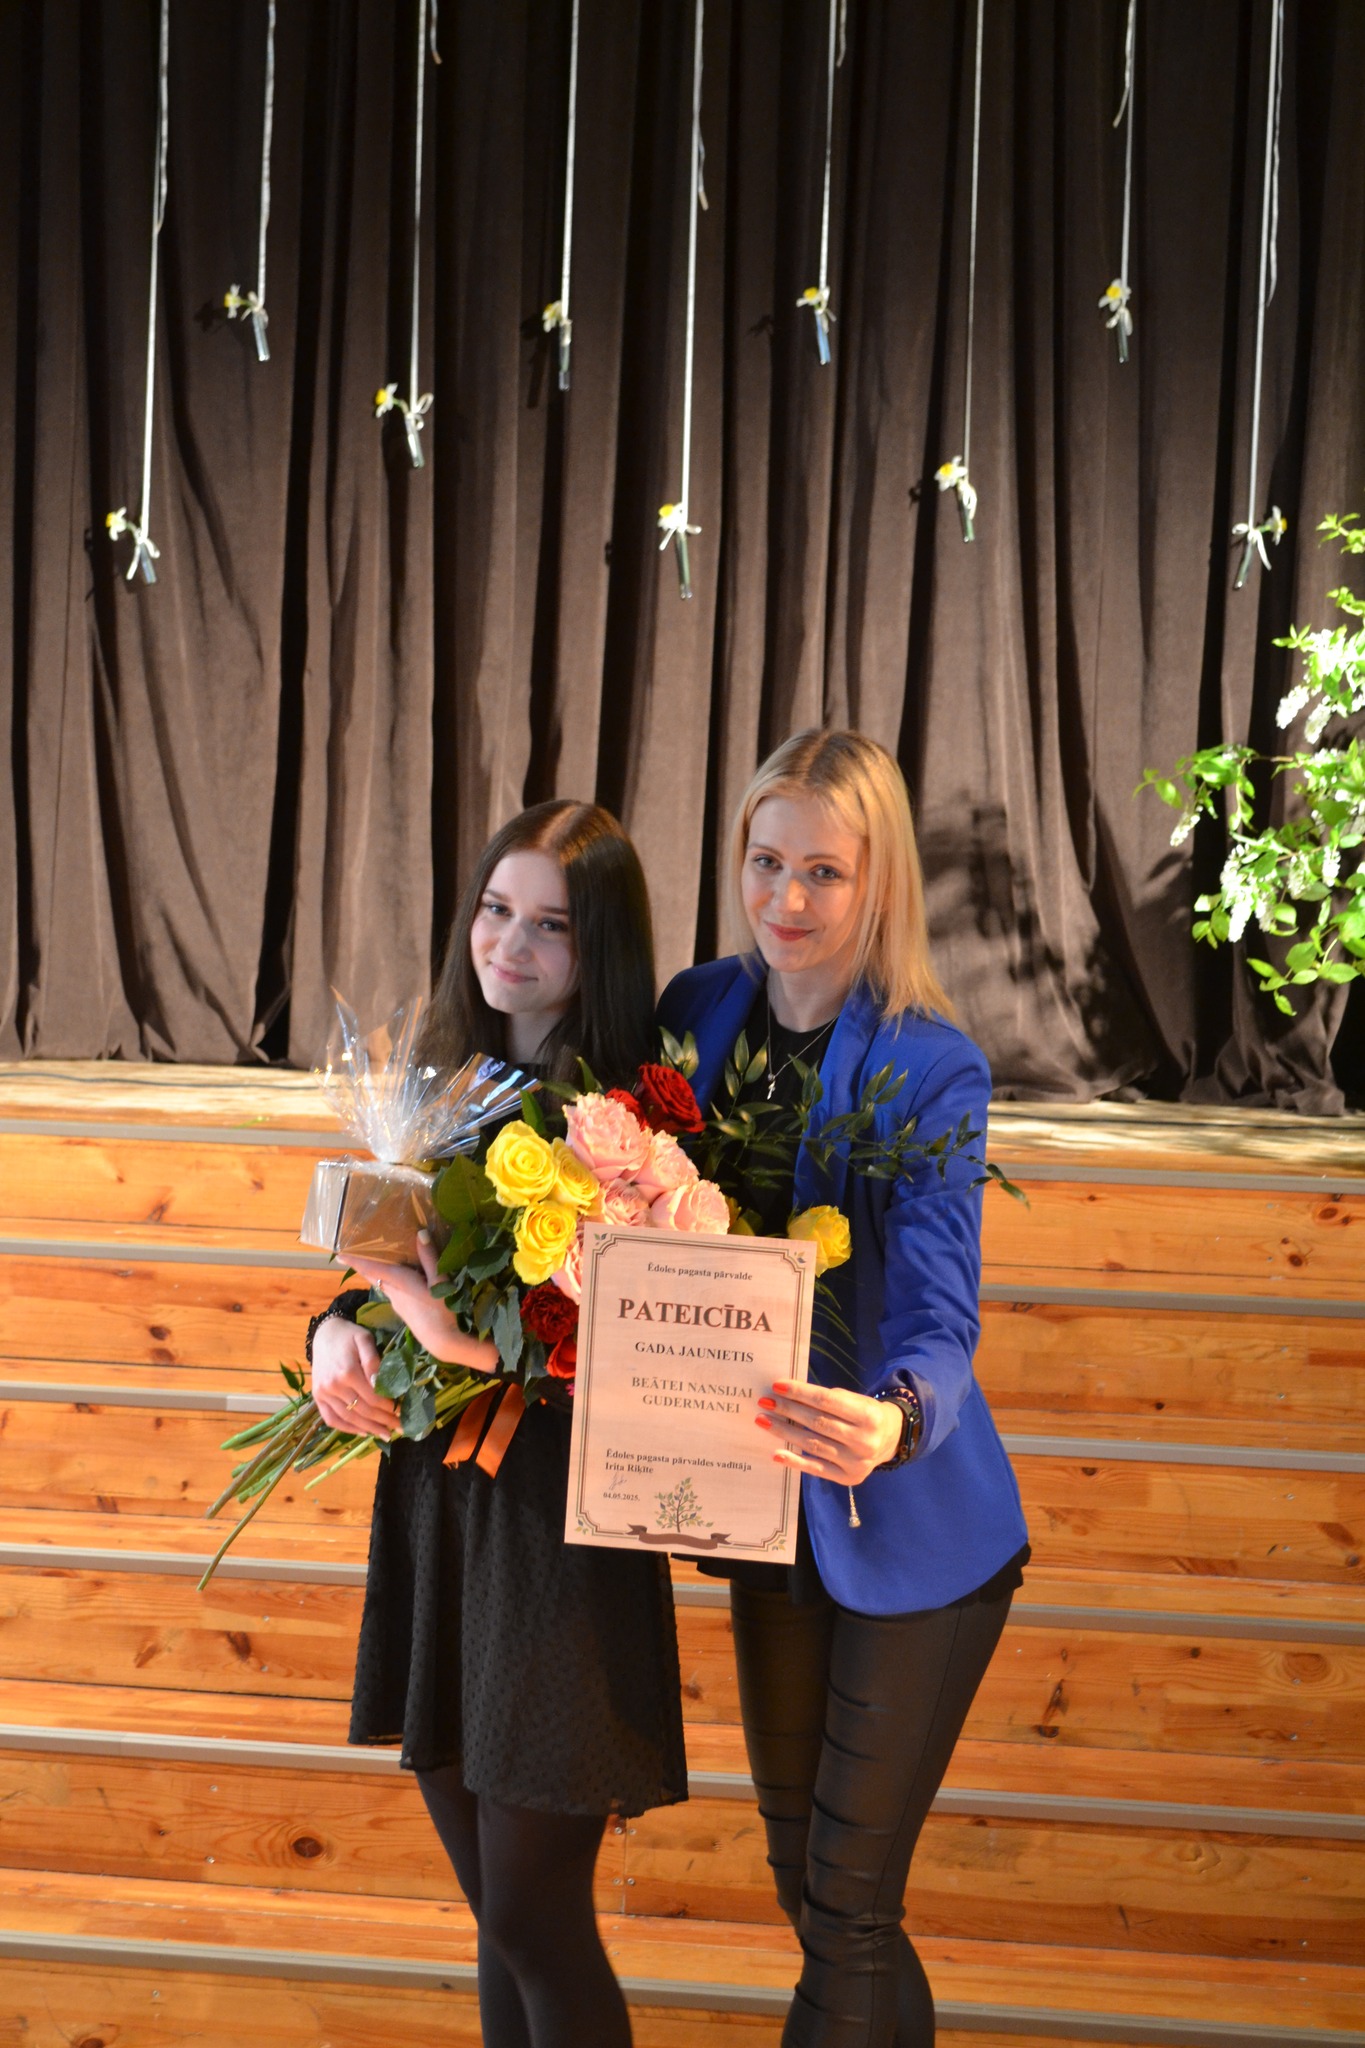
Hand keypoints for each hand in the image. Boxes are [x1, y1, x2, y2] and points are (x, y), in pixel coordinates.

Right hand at [310, 1314, 395, 1439]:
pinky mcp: (317, 1397)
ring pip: (348, 1418)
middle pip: (362, 1410)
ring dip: (369, 1429)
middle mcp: (333, 1385)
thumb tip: (380, 1384)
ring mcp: (323, 1393)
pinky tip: (363, 1432)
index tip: (401, 1412)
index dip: (388, 1408)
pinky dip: (347, 1429)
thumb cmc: (349, 1335)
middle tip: (399, 1427)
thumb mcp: (365, 1340)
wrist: (324, 1333)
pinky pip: (331, 1419)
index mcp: (347, 1372)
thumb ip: (373, 1361)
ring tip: (385, 1434)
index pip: (372, 1397)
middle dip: (383, 1421)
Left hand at [347, 1234, 497, 1373]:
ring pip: (381, 1283)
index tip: (338, 1254)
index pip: (372, 1268)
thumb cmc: (442, 1311)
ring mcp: (398, 1303)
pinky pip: (390, 1290)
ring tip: (370, 1261)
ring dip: (373, 1272)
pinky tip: (394, 1279)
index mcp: (401, 1282)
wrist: (443, 1343)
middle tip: (349, 1254)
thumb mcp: (439, 1282)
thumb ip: (429, 1258)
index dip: (355, 1260)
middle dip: (361, 1265)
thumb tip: (420, 1233)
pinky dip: (386, 1280)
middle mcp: (394, 1292)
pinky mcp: (404, 1310)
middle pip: (373, 1275)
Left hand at [756, 1379, 903, 1485]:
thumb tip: (789, 1395)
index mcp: (868, 1416)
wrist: (891, 1440)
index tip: (777, 1386)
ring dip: (784, 1432)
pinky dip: (794, 1461)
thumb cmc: (865, 1414)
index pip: (826, 1402)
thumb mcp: (855, 1400)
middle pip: (817, 1423)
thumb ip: (828, 1399)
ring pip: (813, 1445)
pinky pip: (816, 1469)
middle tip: (765, 1402)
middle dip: (788, 1411)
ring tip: (764, 1421)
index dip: (800, 1393)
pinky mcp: (847, 1478)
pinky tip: (776, 1453)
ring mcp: (856, 1462)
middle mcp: (864, 1441)